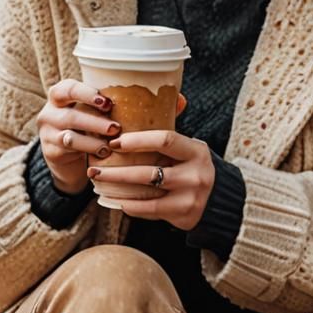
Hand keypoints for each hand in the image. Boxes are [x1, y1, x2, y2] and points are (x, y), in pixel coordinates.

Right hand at [36, 79, 120, 194]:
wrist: (66, 155)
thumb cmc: (84, 124)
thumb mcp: (88, 110)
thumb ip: (100, 104)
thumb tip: (130, 99)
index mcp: (58, 95)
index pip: (69, 89)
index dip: (88, 94)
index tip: (107, 103)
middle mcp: (49, 112)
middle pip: (71, 116)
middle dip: (96, 122)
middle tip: (116, 128)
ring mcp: (47, 133)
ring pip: (69, 137)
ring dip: (93, 141)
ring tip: (111, 144)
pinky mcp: (50, 151)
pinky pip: (69, 152)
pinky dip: (88, 151)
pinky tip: (103, 153)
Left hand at [87, 128, 213, 229]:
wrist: (219, 200)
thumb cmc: (194, 167)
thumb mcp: (191, 148)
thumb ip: (172, 129)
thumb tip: (162, 98)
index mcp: (196, 150)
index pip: (165, 140)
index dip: (137, 140)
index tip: (114, 142)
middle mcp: (195, 173)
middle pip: (149, 170)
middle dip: (117, 169)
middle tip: (94, 168)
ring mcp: (190, 195)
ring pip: (146, 191)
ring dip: (118, 187)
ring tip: (99, 183)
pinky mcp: (183, 214)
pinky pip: (150, 210)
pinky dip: (130, 205)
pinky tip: (116, 200)